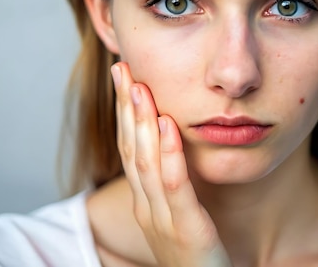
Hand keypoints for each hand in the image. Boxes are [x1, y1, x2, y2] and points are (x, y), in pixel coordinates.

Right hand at [111, 62, 231, 266]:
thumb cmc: (196, 256)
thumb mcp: (178, 215)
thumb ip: (171, 185)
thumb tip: (170, 146)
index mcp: (143, 202)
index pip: (128, 149)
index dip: (123, 112)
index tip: (123, 78)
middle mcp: (145, 207)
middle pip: (131, 149)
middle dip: (126, 107)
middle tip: (122, 68)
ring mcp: (162, 219)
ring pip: (146, 163)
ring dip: (142, 122)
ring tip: (140, 87)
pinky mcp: (186, 230)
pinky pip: (175, 187)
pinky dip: (170, 154)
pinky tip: (170, 126)